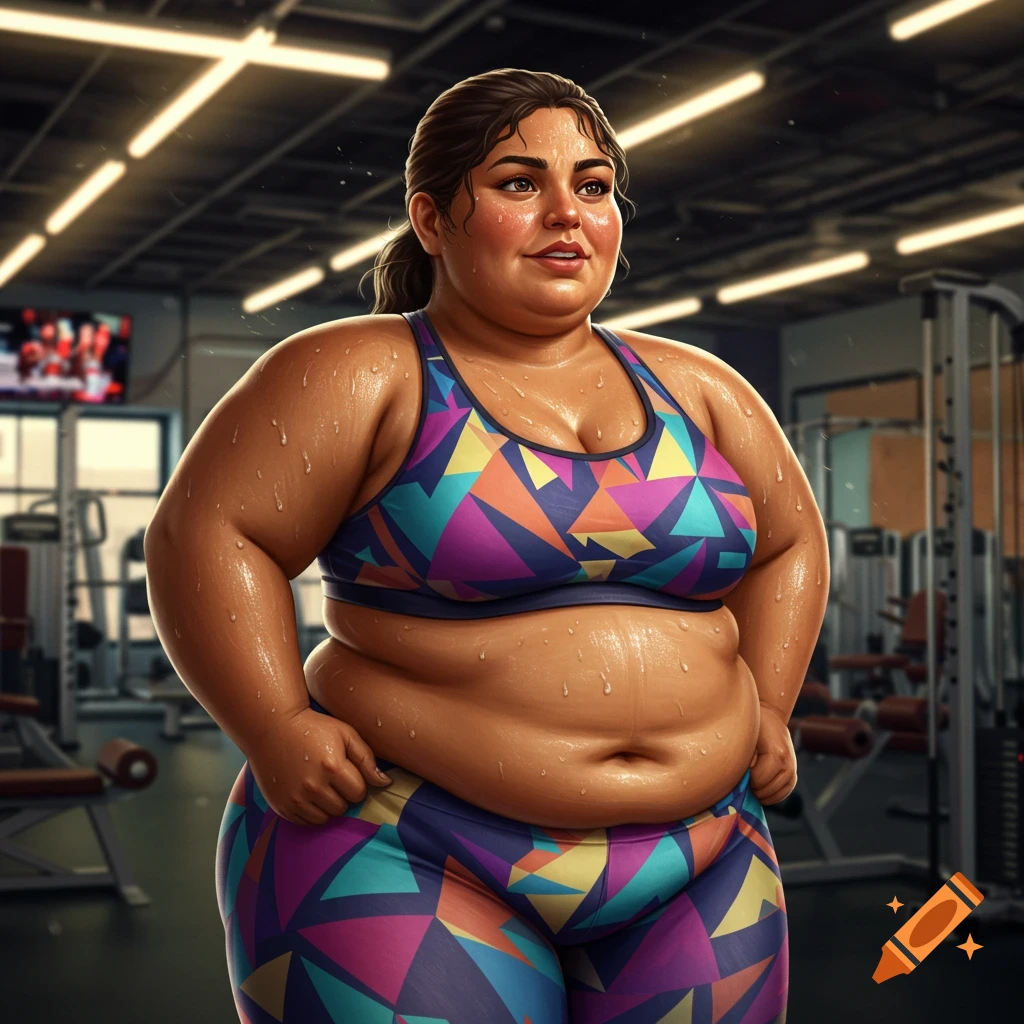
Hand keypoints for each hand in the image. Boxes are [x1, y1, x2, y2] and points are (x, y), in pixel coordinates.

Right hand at [247, 706, 392, 824]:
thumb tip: (385, 783)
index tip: (346, 771)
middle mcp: (313, 786)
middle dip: (342, 794)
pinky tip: (306, 791)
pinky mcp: (281, 806)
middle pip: (343, 807)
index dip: (356, 782)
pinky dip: (310, 811)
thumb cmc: (314, 727)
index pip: (359, 792)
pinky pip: (306, 821)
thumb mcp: (345, 733)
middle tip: (332, 777)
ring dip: (327, 804)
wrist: (272, 726)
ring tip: (320, 784)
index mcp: (332, 767)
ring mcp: (295, 798)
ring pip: (325, 818)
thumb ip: (367, 759)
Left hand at [748, 701, 796, 804]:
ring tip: (751, 782)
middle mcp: (788, 763)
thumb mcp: (745, 738)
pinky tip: (761, 789)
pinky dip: (772, 795)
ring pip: (775, 795)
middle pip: (767, 790)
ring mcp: (793, 769)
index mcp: (776, 753)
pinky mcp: (793, 774)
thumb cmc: (753, 725)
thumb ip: (743, 758)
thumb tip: (737, 779)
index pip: (758, 780)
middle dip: (753, 787)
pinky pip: (783, 793)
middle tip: (744, 776)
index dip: (746, 780)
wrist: (771, 716)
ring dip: (761, 793)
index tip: (740, 770)